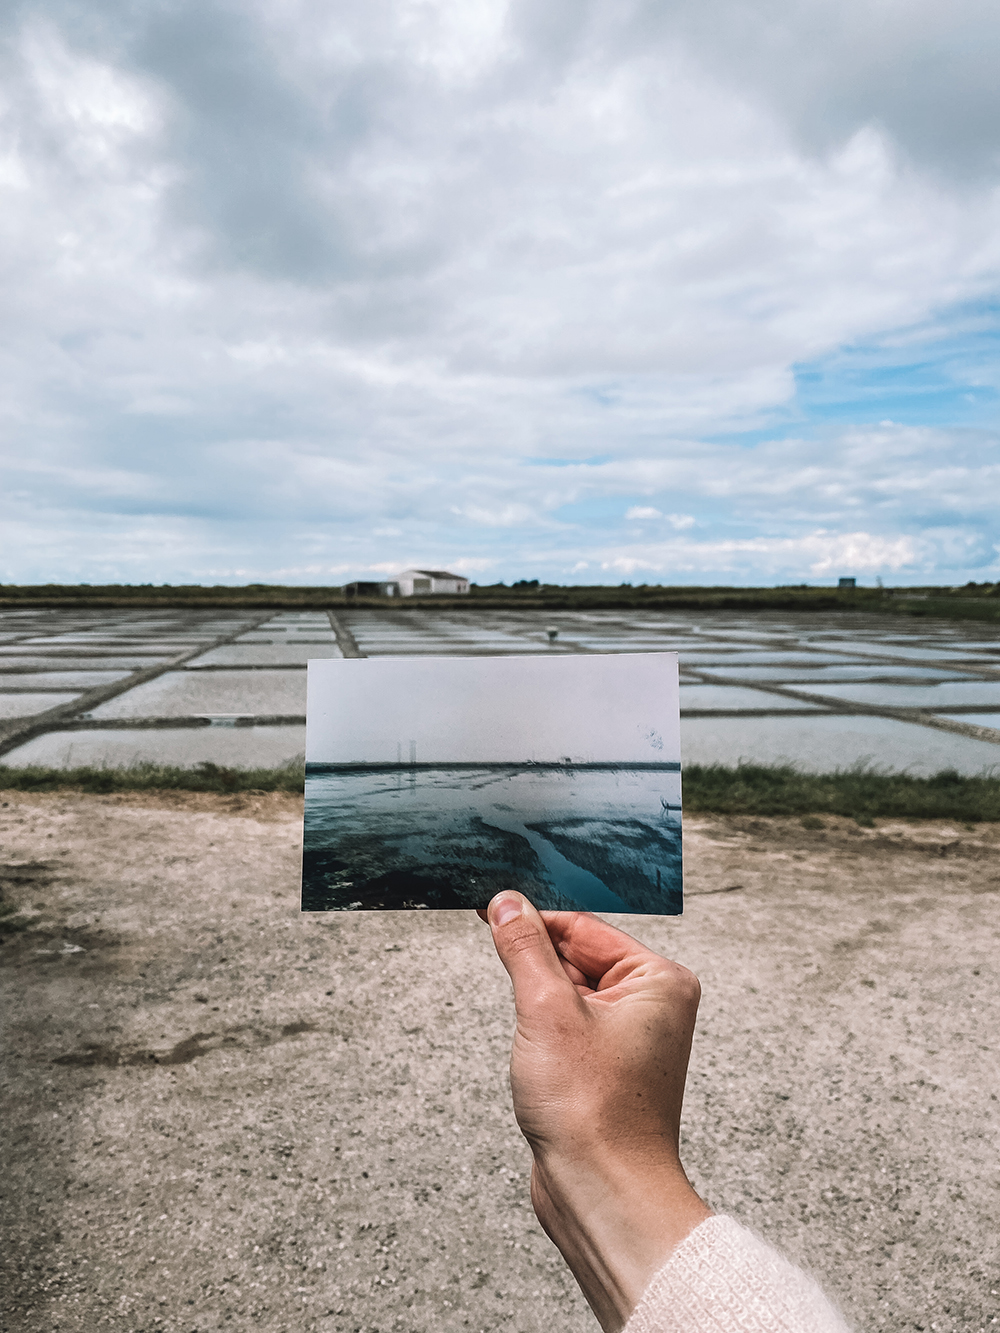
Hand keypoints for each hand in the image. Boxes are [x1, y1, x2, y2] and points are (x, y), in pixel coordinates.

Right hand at [481, 892, 711, 1332]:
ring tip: (542, 1051)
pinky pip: (568, 1031)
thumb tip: (508, 903)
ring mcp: (633, 1039)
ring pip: (567, 997)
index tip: (493, 917)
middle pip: (576, 959)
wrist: (604, 1193)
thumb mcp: (546, 1010)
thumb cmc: (592, 1112)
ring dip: (539, 1013)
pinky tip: (541, 1067)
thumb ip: (525, 947)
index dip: (535, 925)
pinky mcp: (609, 1069)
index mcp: (658, 979)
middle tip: (524, 1008)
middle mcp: (654, 1005)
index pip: (584, 926)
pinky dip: (544, 1039)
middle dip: (538, 978)